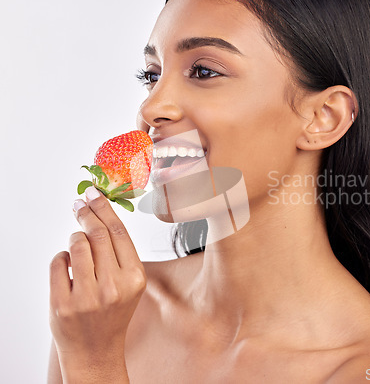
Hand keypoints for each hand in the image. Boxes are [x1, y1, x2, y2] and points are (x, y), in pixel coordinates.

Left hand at [49, 186, 145, 378]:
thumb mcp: (129, 284)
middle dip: (86, 213)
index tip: (94, 194)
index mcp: (135, 278)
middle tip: (80, 203)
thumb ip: (119, 255)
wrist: (96, 350)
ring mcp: (87, 296)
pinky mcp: (63, 304)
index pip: (119, 233)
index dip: (104, 209)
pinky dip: (61, 257)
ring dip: (75, 237)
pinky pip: (58, 262)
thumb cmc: (113, 313)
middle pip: (98, 234)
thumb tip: (99, 216)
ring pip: (77, 245)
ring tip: (77, 242)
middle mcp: (114, 286)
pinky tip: (68, 264)